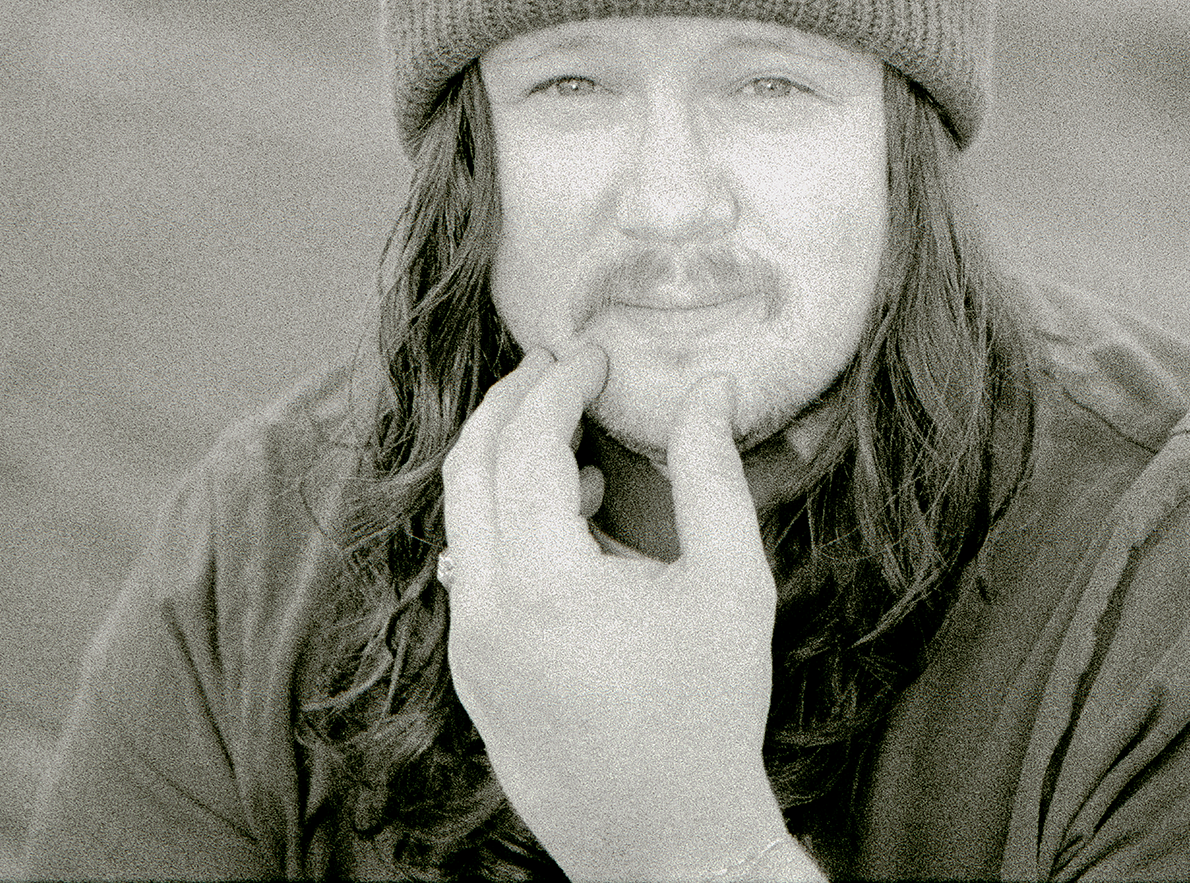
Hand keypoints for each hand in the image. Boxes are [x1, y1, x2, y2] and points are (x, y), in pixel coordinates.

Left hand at [440, 345, 816, 880]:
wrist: (667, 843)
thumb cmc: (709, 714)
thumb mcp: (729, 583)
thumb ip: (711, 475)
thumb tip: (708, 388)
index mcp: (544, 585)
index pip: (525, 444)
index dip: (559, 385)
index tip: (597, 355)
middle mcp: (483, 612)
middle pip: (467, 468)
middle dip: (509, 403)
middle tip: (558, 368)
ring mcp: (466, 648)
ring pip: (459, 519)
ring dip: (503, 464)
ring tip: (577, 446)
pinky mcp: (470, 676)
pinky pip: (469, 571)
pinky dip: (504, 523)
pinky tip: (569, 522)